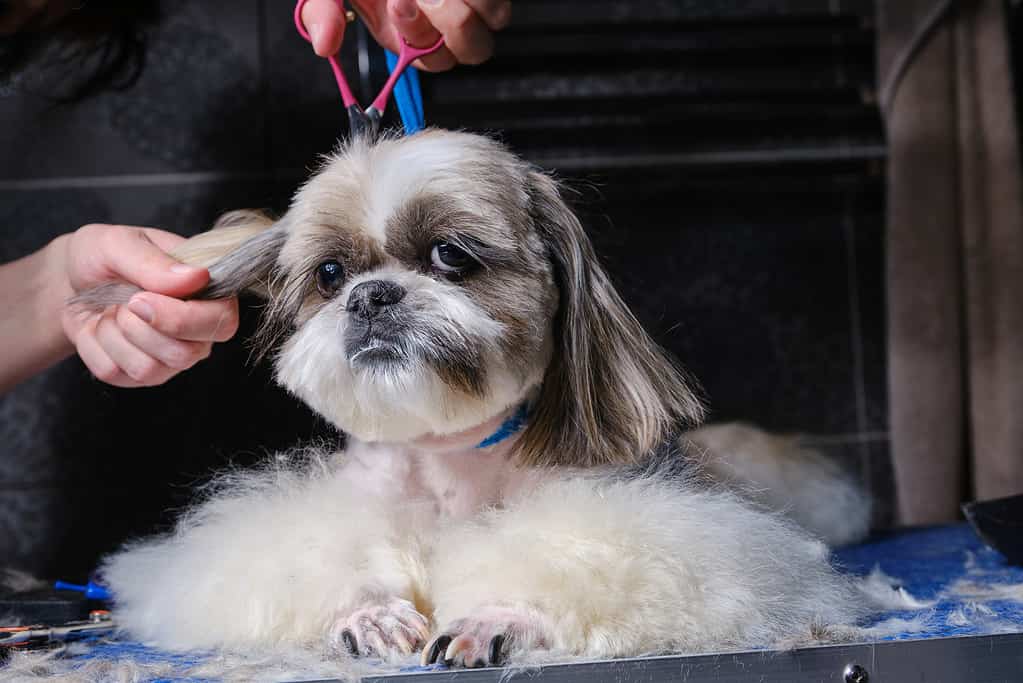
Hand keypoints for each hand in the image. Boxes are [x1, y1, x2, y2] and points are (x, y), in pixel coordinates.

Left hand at [55, 224, 239, 387]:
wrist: (69, 279)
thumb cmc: (103, 256)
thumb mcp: (119, 244)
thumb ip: (155, 261)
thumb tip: (198, 276)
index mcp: (207, 293)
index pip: (222, 322)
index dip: (182, 319)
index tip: (140, 300)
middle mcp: (197, 331)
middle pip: (187, 354)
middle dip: (140, 329)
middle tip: (122, 302)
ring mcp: (170, 356)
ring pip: (150, 369)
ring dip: (115, 336)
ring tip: (111, 311)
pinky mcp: (138, 373)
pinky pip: (117, 374)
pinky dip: (95, 347)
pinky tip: (100, 327)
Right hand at [300, 0, 510, 70]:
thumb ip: (323, 13)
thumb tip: (324, 45)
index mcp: (411, 36)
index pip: (430, 58)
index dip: (418, 36)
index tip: (399, 2)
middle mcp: (445, 22)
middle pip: (472, 49)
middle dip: (452, 23)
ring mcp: (474, 0)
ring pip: (495, 18)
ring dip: (475, 1)